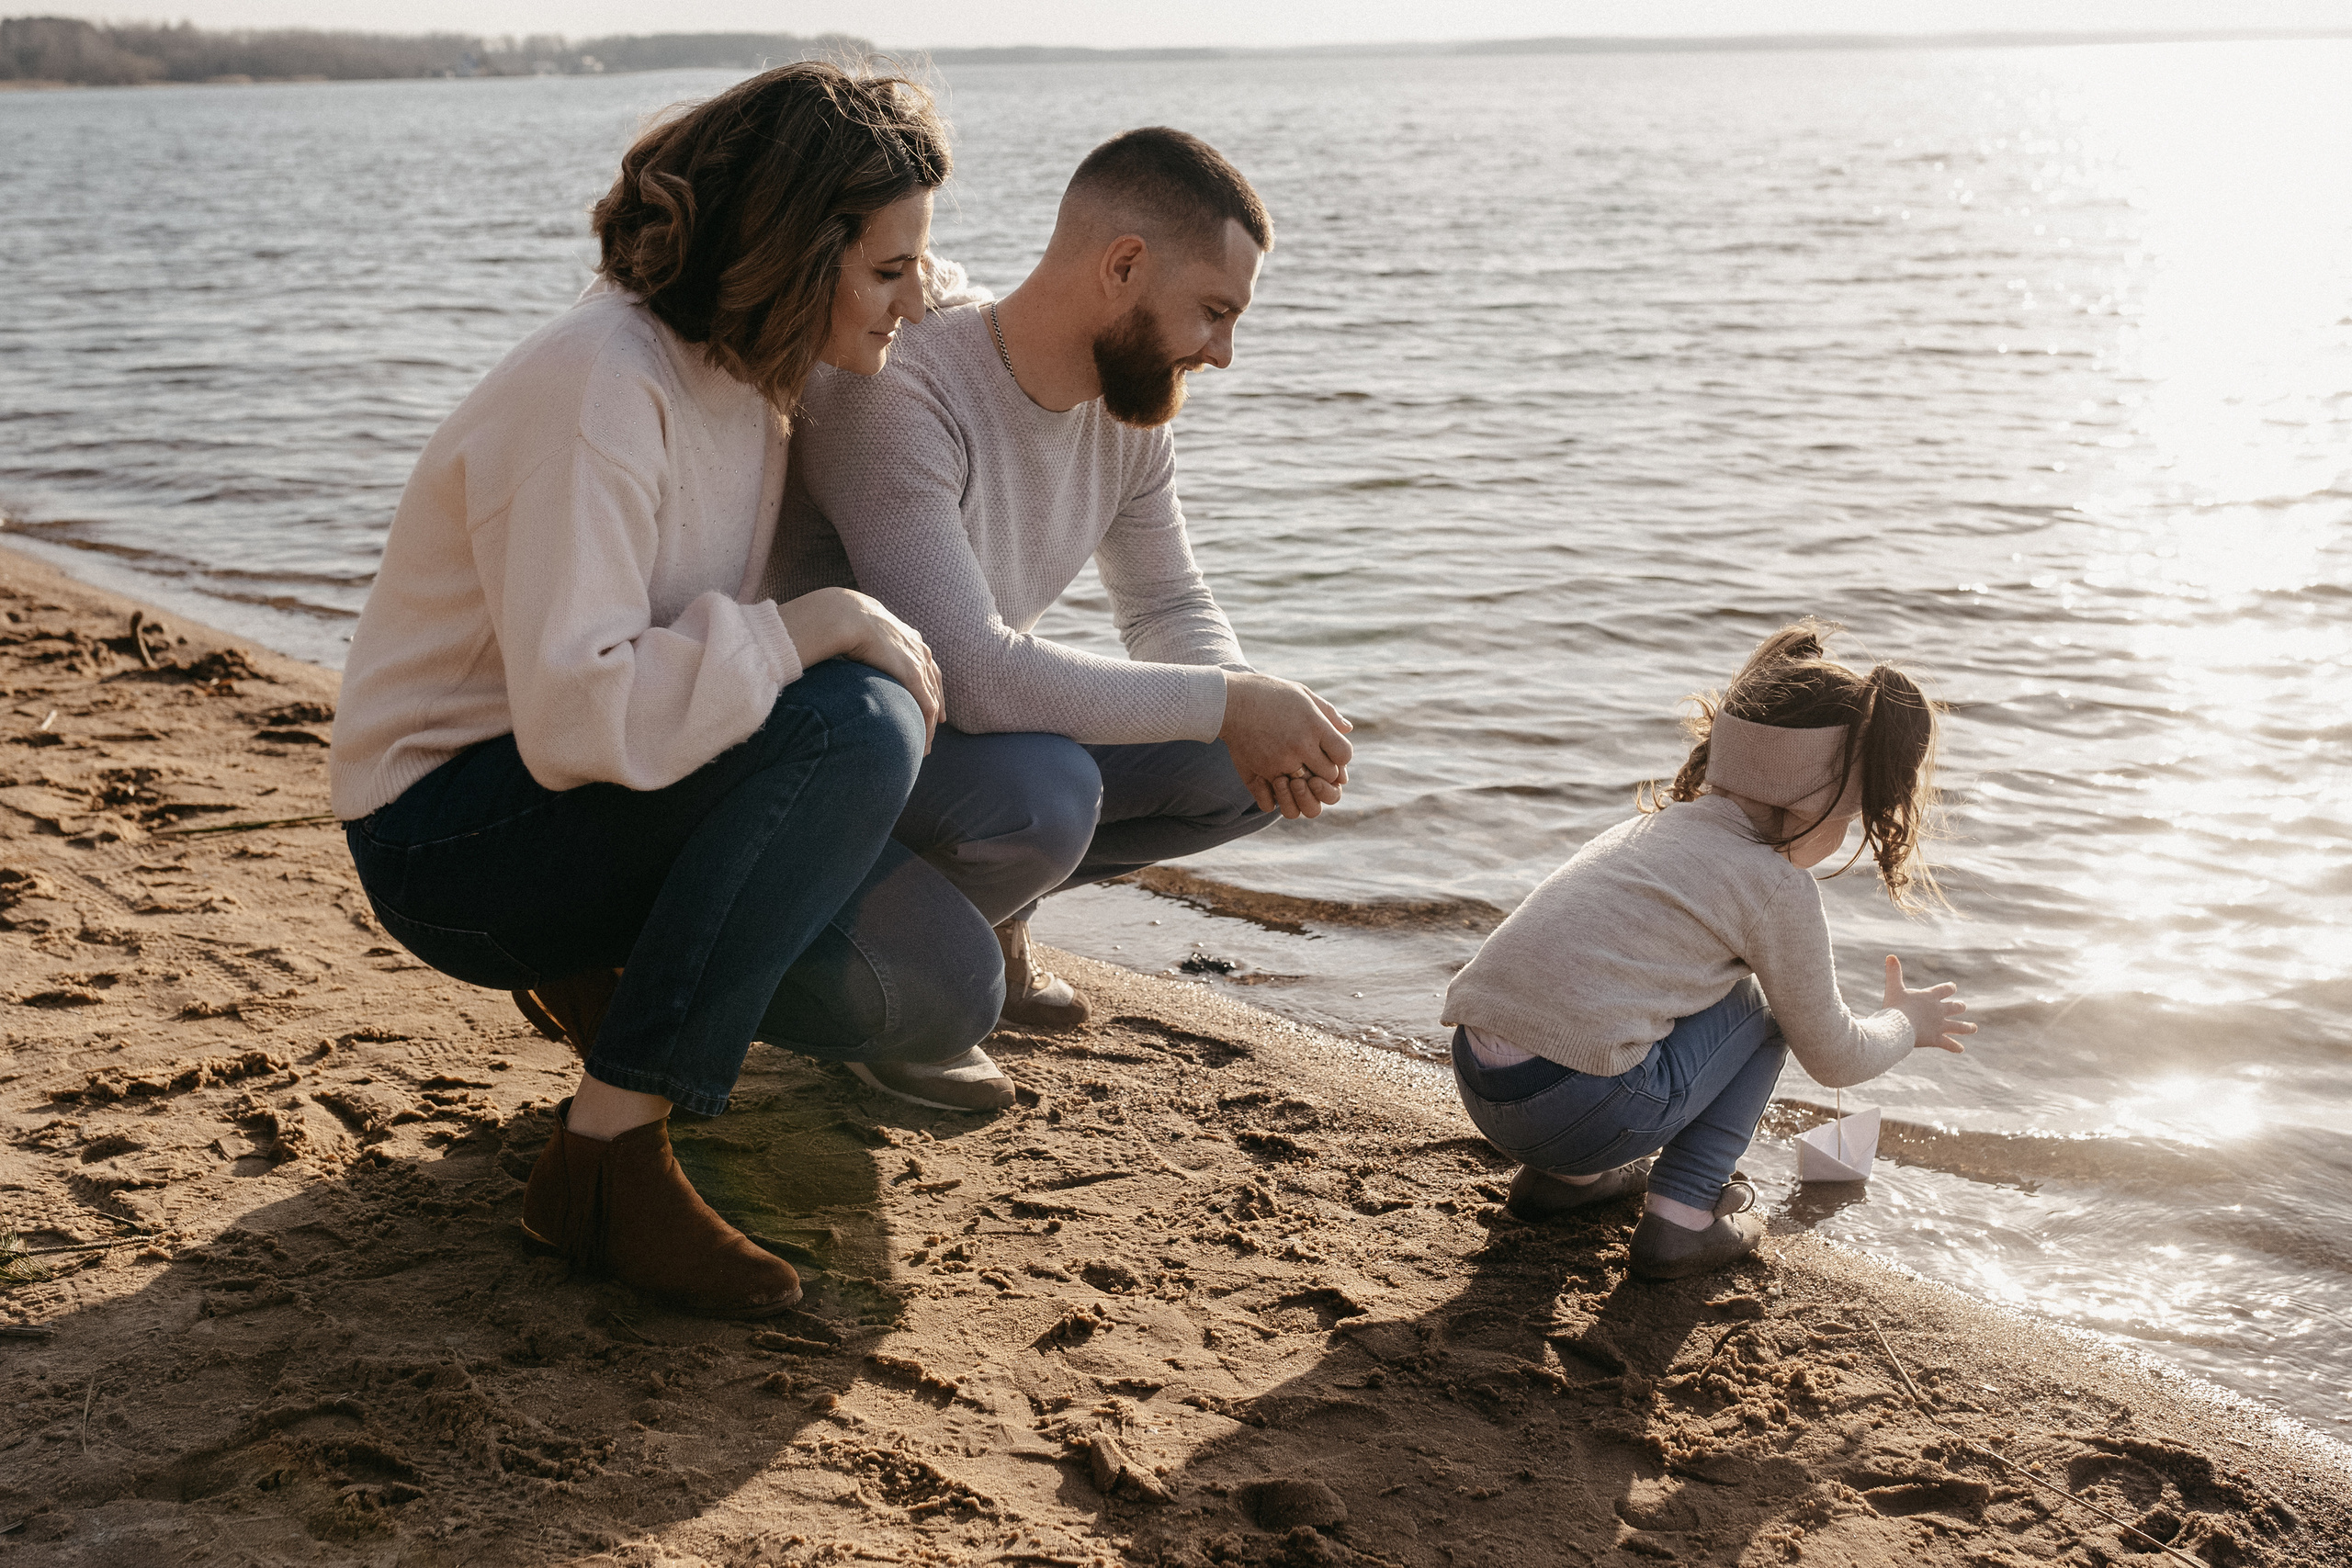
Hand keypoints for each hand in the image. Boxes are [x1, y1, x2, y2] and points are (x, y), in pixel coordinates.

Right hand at [777, 587, 943, 749]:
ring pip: (932, 701)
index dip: (931, 686)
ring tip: (924, 745)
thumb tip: (845, 655)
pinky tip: (922, 743)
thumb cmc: (844, 623)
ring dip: (930, 725)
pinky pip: (927, 707)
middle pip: (934, 684)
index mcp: (909, 638)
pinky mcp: (912, 674)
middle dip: (937, 707)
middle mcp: (919, 650)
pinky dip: (926, 727)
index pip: (926, 666)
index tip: (933, 703)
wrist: (847, 615)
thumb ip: (862, 646)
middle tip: (937, 726)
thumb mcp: (861, 634)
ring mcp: (918, 662)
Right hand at [1219, 672, 1352, 819]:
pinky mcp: (1261, 771)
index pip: (1344, 754)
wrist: (1230, 700)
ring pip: (1305, 788)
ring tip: (1296, 771)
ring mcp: (1280, 761)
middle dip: (1324, 770)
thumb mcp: (1302, 694)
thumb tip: (1347, 729)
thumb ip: (1328, 712)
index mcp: (1315, 725)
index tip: (1330, 750)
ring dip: (1303, 784)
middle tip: (1313, 761)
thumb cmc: (1268, 693)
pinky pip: (1280, 795)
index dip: (1340, 756)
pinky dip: (1279, 794)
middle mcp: (1301, 745)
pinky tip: (1277, 780)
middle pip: (1328, 774)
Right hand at [1884, 955, 1973, 1052]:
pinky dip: (1955, 1047)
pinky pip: (1949, 1044)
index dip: (1949, 988)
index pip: (1945, 989)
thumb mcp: (1893, 988)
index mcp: (1930, 997)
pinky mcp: (1936, 1039)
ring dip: (1967, 1027)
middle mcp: (1939, 1011)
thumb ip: (1893, 972)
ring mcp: (1939, 1025)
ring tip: (1974, 1028)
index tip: (1953, 987)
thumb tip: (1890, 956)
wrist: (1898, 1026)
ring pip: (1958, 1026)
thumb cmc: (1895, 1006)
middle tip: (1962, 1006)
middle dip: (1959, 1007)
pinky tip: (1960, 1049)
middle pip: (1955, 1007)